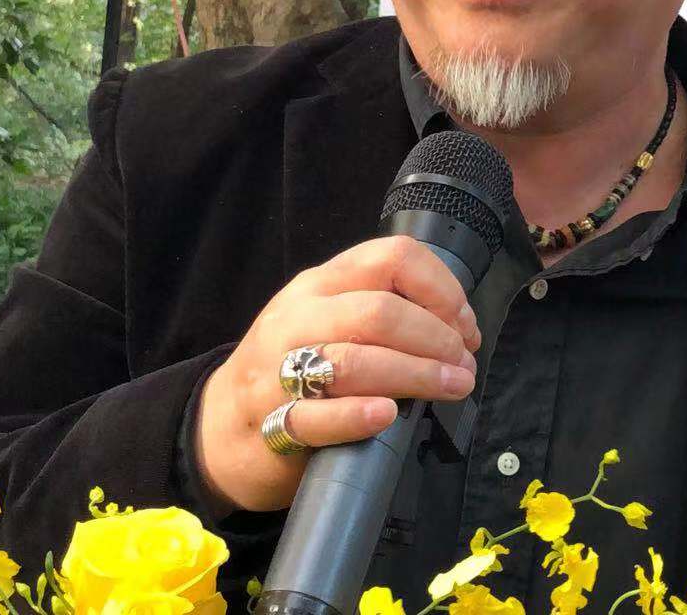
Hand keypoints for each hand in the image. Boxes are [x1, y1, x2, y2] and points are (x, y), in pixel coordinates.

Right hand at [193, 236, 480, 512]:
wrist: (221, 428)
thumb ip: (379, 308)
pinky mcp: (271, 424)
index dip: (442, 289)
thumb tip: (458, 325)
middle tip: (463, 367)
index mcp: (320, 284)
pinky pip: (315, 416)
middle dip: (436, 338)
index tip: (465, 325)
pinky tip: (387, 415)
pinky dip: (357, 414)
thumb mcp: (327, 318)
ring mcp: (278, 370)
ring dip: (415, 375)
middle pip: (379, 312)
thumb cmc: (292, 368)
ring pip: (353, 361)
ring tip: (451, 388)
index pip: (391, 258)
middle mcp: (298, 317)